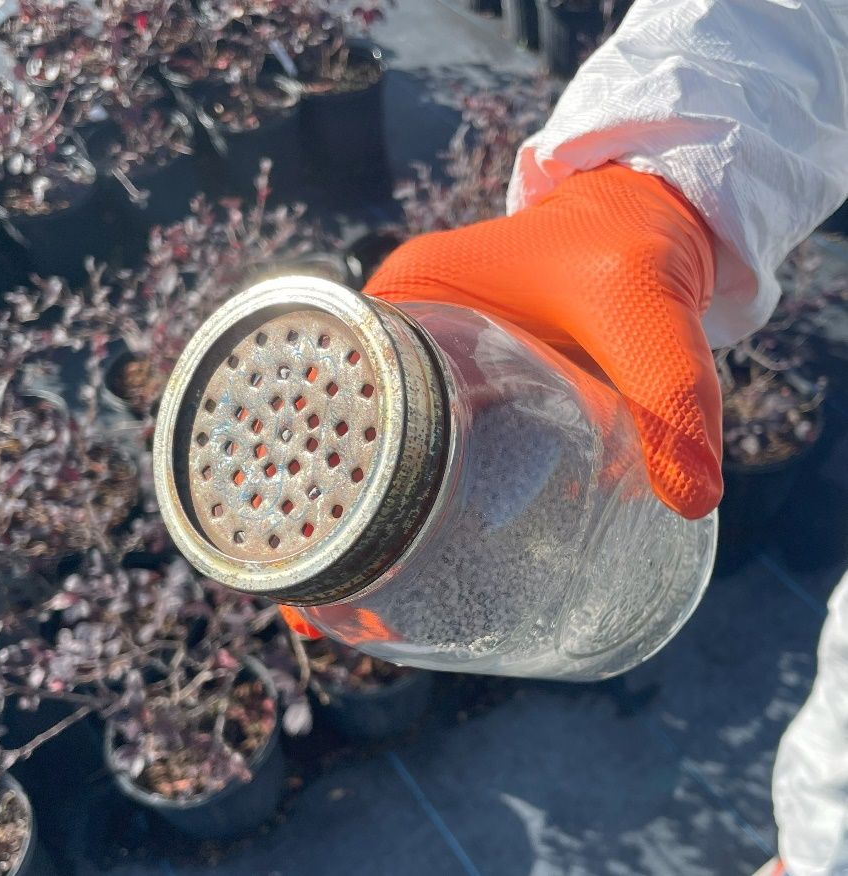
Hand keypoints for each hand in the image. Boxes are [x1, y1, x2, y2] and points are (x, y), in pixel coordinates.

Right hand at [279, 163, 721, 639]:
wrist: (645, 223)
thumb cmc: (632, 251)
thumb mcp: (647, 314)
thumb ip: (673, 396)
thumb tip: (688, 501)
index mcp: (412, 296)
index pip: (326, 382)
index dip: (298, 462)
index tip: (290, 539)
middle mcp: (399, 331)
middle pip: (330, 434)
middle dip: (316, 515)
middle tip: (310, 603)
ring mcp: (423, 366)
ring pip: (361, 453)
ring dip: (348, 523)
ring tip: (337, 609)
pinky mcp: (455, 393)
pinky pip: (407, 453)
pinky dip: (395, 508)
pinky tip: (401, 570)